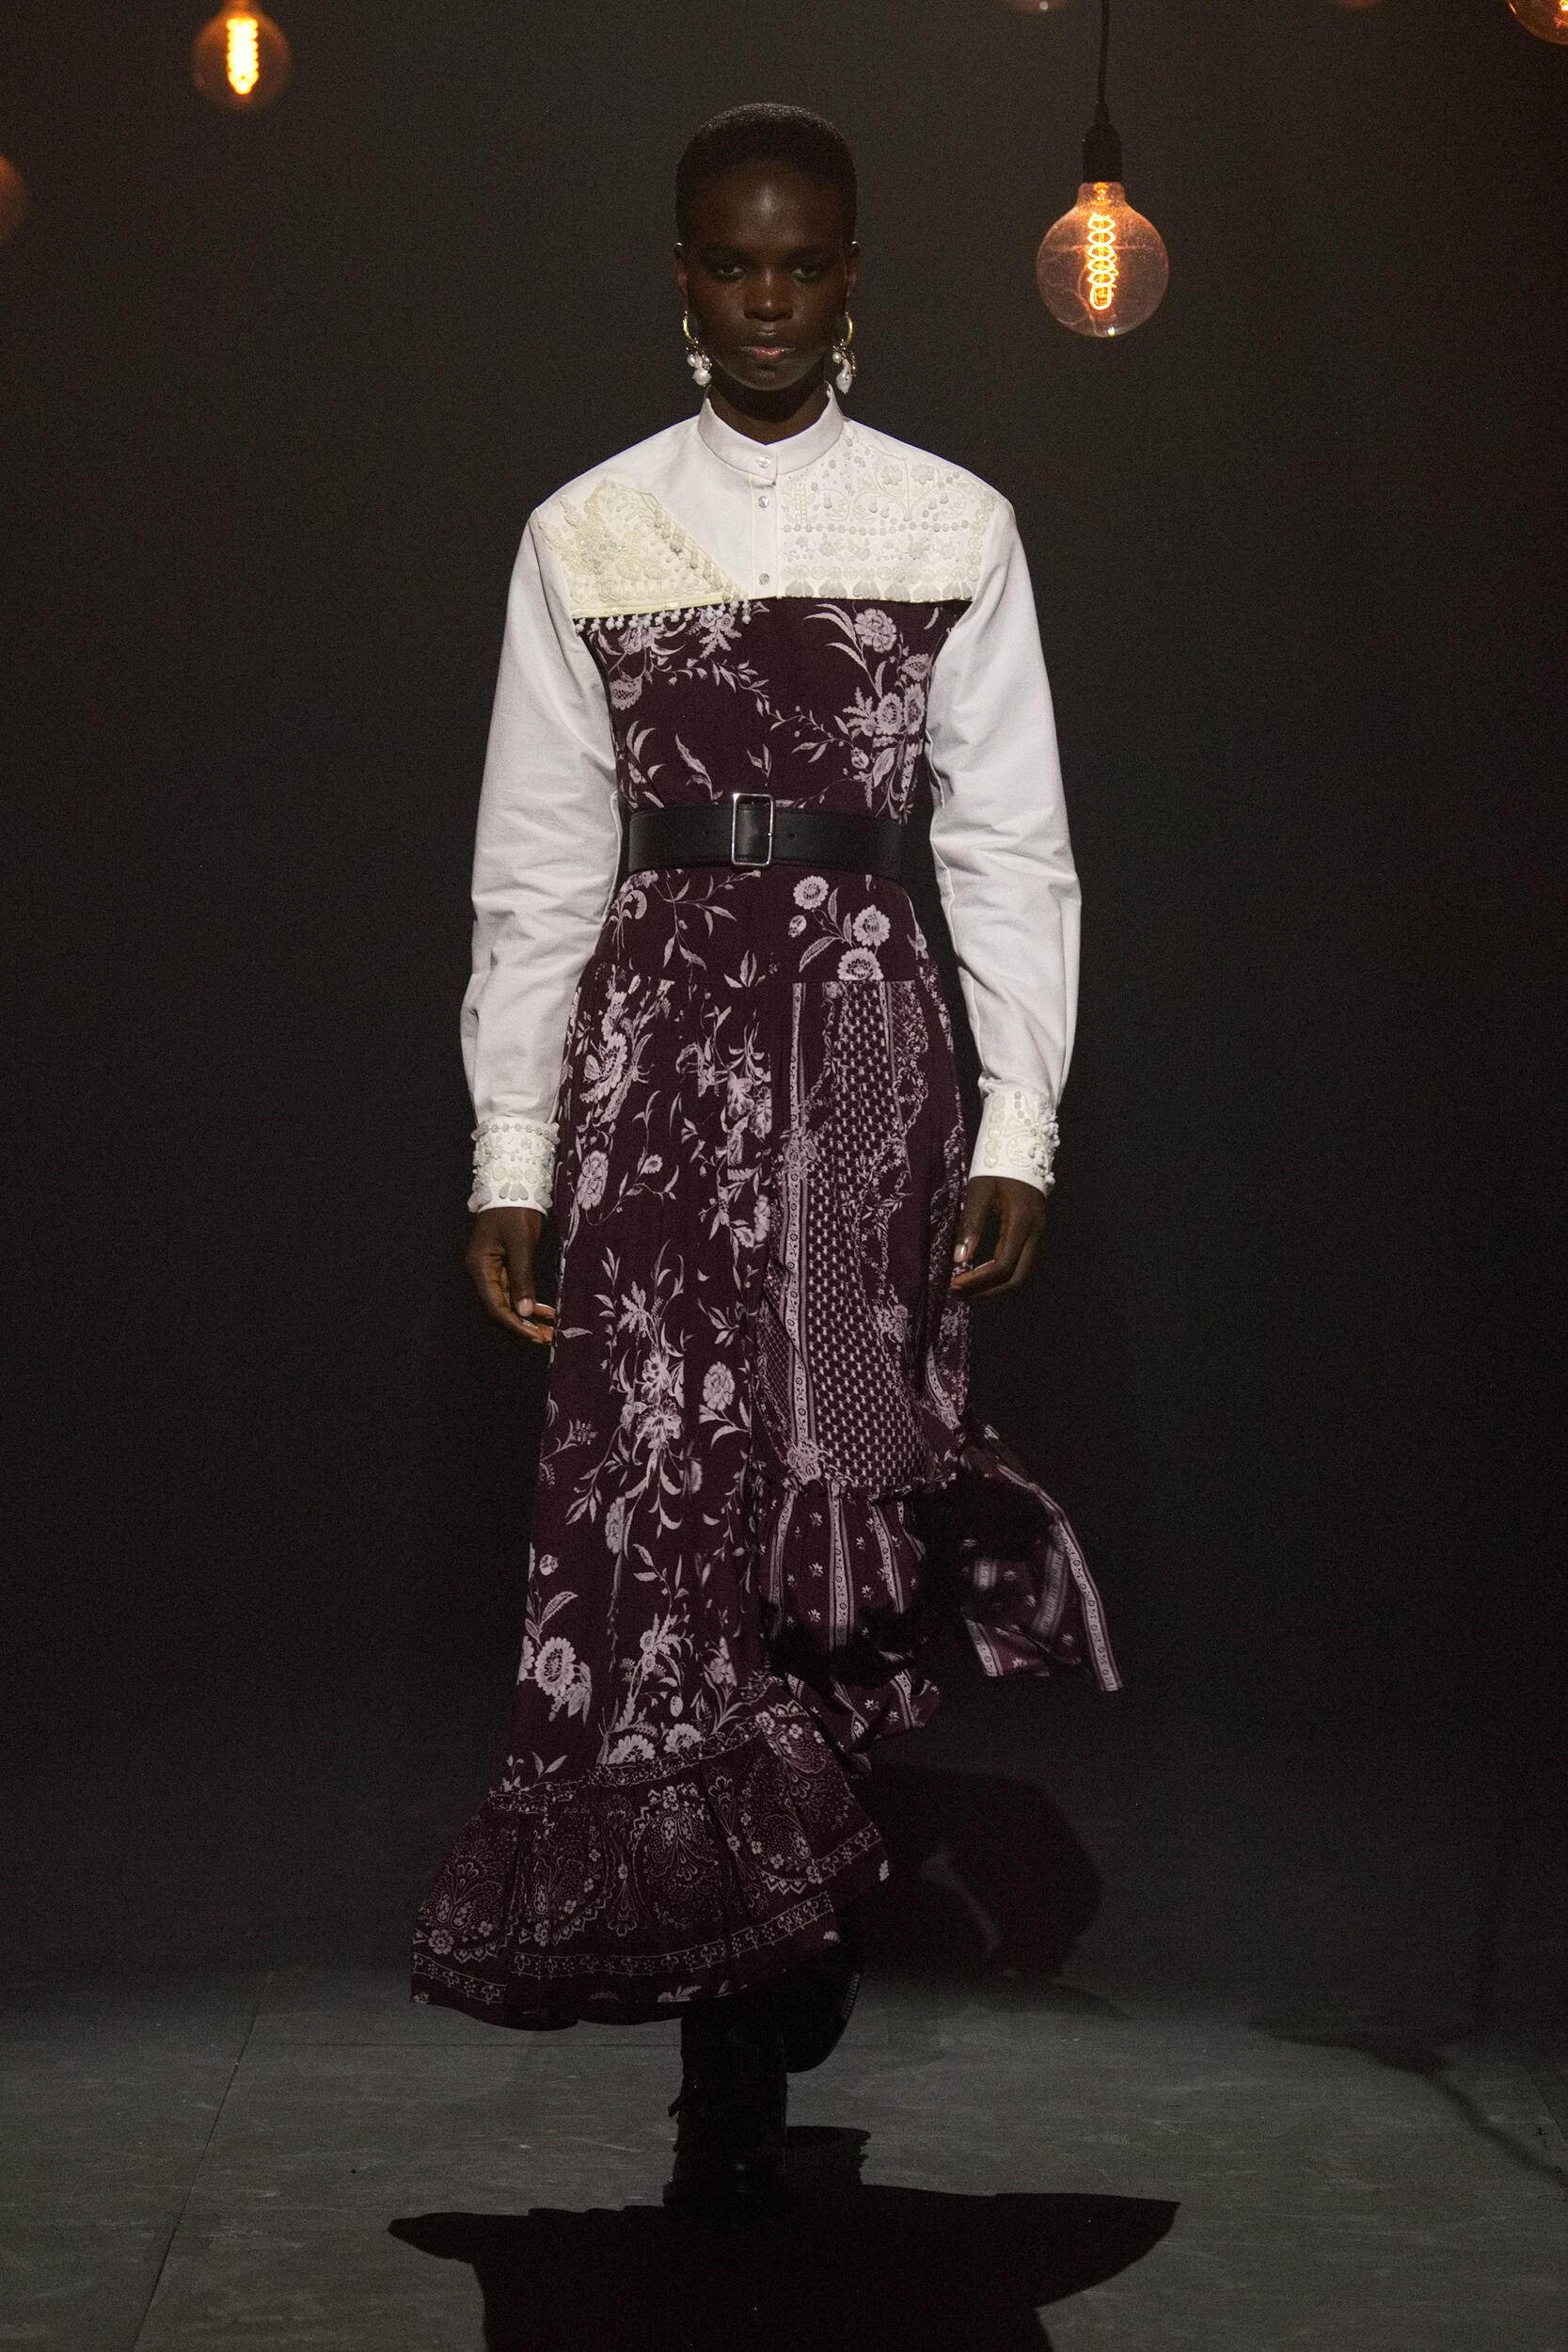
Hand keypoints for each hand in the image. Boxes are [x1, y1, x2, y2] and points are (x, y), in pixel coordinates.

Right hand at [466, 1205, 555, 1343]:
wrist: (513, 1183)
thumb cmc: (515, 1209)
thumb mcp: (521, 1242)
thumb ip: (522, 1277)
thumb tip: (524, 1311)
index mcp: (480, 1267)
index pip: (495, 1306)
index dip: (515, 1325)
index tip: (535, 1336)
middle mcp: (482, 1271)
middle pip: (500, 1308)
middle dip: (523, 1325)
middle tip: (547, 1338)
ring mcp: (492, 1268)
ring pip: (508, 1301)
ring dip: (528, 1316)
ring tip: (550, 1329)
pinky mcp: (503, 1264)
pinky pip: (514, 1289)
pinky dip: (528, 1301)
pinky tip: (545, 1310)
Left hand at [949, 1175, 1046, 1297]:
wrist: (1021, 1144)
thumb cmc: (996, 1165)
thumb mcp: (979, 1191)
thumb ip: (971, 1224)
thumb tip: (959, 1259)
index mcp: (1023, 1221)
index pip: (1002, 1265)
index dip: (978, 1280)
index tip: (954, 1284)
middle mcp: (1036, 1231)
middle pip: (1016, 1277)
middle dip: (987, 1290)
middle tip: (959, 1294)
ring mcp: (1038, 1232)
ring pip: (1021, 1272)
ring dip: (994, 1285)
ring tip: (967, 1288)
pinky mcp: (1034, 1231)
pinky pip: (1020, 1261)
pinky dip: (1001, 1273)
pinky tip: (980, 1273)